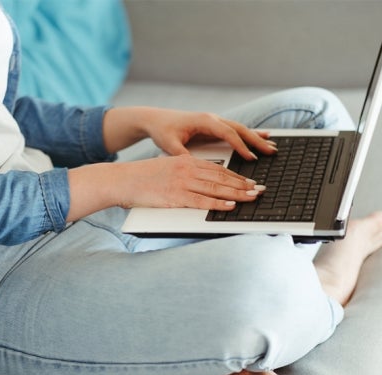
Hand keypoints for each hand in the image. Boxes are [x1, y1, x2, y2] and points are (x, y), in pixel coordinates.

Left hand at [102, 107, 277, 159]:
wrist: (155, 119)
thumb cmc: (162, 130)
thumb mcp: (169, 144)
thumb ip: (181, 154)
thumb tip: (191, 165)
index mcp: (204, 121)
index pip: (228, 133)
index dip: (240, 146)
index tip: (251, 158)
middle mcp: (212, 119)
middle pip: (240, 129)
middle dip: (257, 140)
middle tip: (271, 151)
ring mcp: (214, 122)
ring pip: (240, 129)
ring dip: (256, 137)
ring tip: (272, 146)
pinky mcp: (214, 127)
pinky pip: (235, 131)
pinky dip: (249, 135)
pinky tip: (262, 137)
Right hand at [115, 155, 264, 209]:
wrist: (121, 180)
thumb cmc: (140, 178)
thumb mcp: (166, 168)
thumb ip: (184, 173)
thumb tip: (199, 184)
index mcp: (185, 161)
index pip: (217, 169)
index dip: (236, 176)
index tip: (250, 181)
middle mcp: (186, 169)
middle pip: (221, 177)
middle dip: (244, 184)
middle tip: (260, 189)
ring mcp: (181, 183)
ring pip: (216, 188)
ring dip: (237, 194)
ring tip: (253, 197)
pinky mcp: (175, 196)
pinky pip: (201, 201)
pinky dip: (218, 204)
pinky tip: (231, 206)